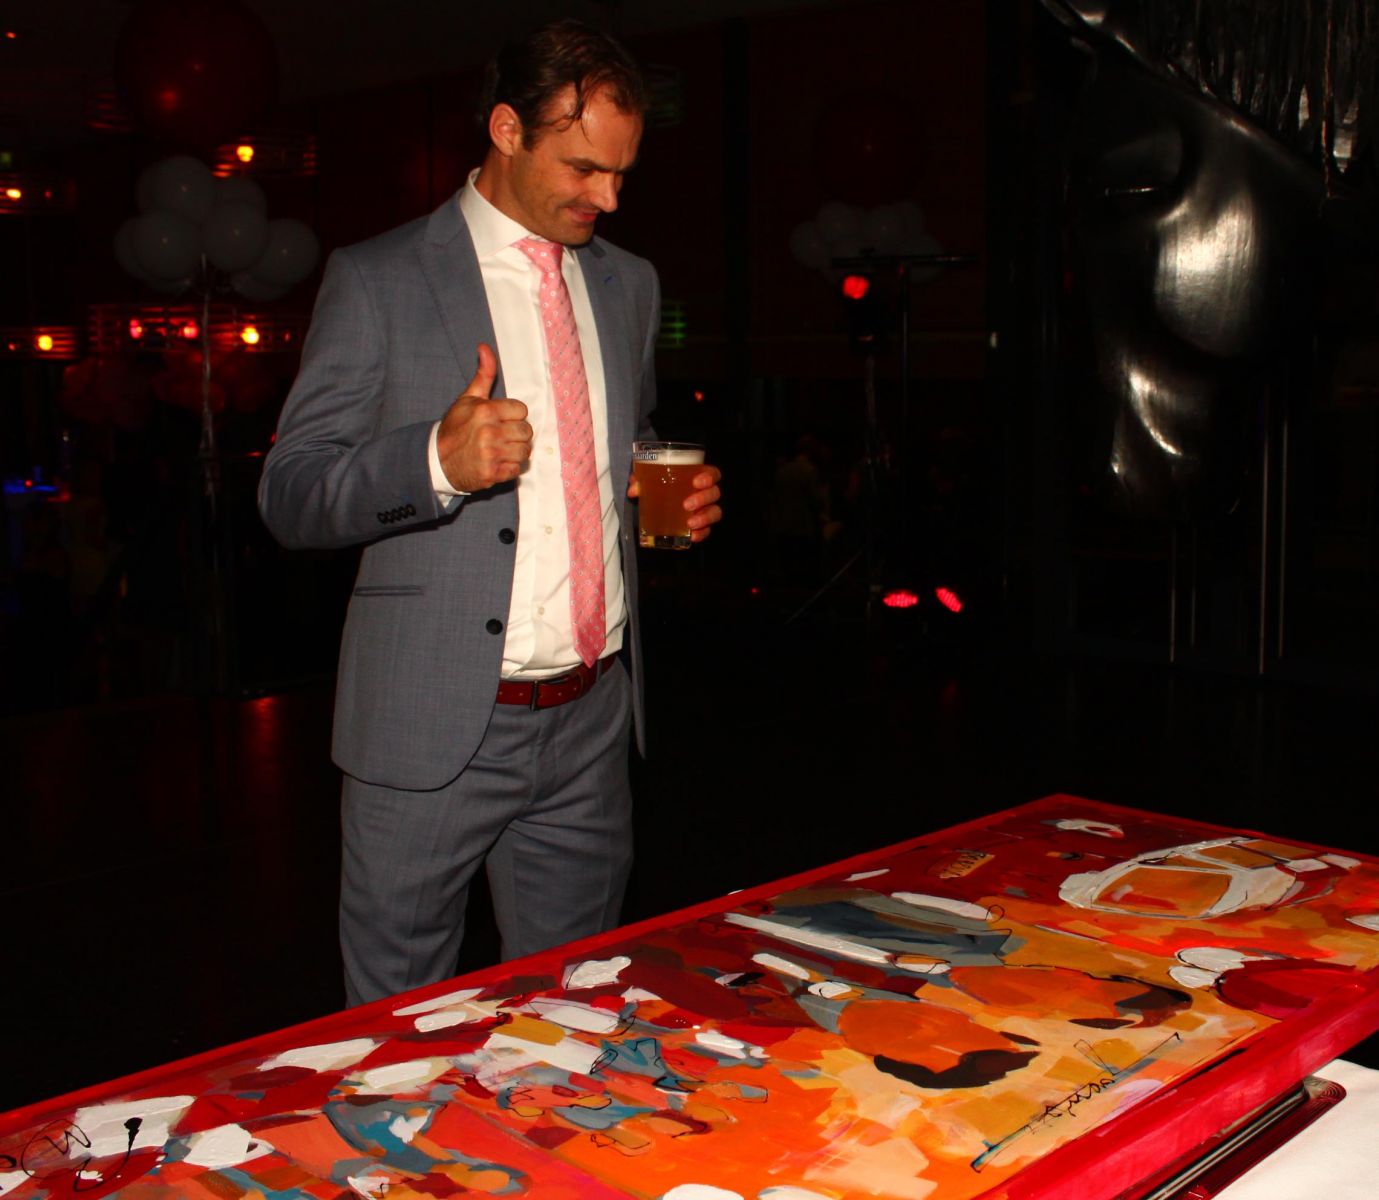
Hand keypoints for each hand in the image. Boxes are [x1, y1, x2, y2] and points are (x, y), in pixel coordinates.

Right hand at [437, 344, 531, 490]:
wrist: (437, 461)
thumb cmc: (455, 428)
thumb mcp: (467, 399)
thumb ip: (483, 375)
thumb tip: (484, 347)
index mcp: (486, 411)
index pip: (522, 410)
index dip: (513, 415)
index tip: (501, 419)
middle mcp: (490, 432)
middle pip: (526, 431)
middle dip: (517, 433)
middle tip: (502, 435)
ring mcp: (492, 454)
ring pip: (525, 451)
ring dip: (515, 451)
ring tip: (500, 449)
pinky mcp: (492, 473)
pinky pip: (516, 469)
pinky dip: (509, 467)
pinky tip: (497, 462)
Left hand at [627, 463, 722, 542]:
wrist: (656, 504)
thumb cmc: (658, 486)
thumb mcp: (648, 481)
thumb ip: (641, 482)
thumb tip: (633, 490)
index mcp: (697, 477)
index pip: (712, 474)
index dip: (708, 477)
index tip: (696, 482)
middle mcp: (705, 493)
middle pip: (714, 493)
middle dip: (703, 499)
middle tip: (687, 505)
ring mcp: (705, 510)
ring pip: (715, 512)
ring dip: (705, 518)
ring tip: (690, 523)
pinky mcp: (702, 525)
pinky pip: (707, 530)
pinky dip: (701, 534)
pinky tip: (692, 536)